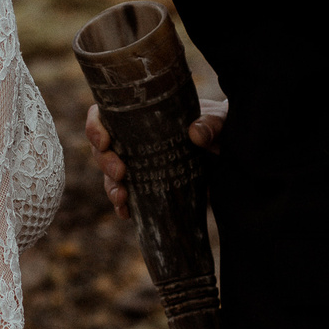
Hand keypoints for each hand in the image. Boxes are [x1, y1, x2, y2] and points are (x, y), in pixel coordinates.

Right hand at [84, 98, 226, 217]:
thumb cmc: (220, 126)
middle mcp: (134, 140)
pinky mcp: (150, 186)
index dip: (95, 127)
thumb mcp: (219, 119)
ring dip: (111, 187)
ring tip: (123, 198)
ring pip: (111, 176)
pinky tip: (126, 213)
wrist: (232, 151)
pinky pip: (127, 197)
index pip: (104, 115)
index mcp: (142, 115)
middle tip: (121, 171)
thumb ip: (211, 123)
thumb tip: (196, 133)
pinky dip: (123, 205)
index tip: (105, 141)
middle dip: (104, 162)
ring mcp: (140, 165)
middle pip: (102, 149)